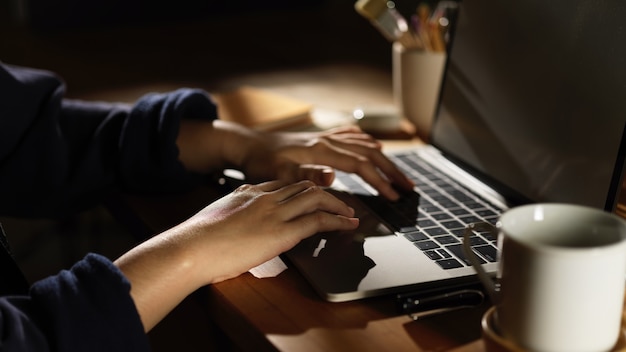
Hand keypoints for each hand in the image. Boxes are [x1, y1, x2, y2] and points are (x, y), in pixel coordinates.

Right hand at [115, 179, 357, 330]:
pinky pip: (318, 221)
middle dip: (325, 193)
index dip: (301, 189)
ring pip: (316, 198)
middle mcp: (265, 197)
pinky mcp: (282, 231)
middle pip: (304, 185)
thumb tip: (232, 231)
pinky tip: (348, 225)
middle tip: (338, 202)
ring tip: (350, 213)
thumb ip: (230, 219)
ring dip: (338, 205)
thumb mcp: (215, 220)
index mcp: (248, 192)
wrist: (192, 247)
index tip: (311, 196)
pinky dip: (337, 221)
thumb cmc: (196, 241)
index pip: (283, 184)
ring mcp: (274, 212)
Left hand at [246, 125, 414, 199]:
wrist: (247, 144)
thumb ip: (305, 175)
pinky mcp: (319, 139)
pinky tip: (374, 144)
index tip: (394, 197)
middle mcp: (326, 141)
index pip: (360, 166)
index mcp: (321, 151)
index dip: (379, 181)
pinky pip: (350, 137)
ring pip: (363, 145)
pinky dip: (366, 142)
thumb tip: (333, 176)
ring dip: (384, 158)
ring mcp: (324, 138)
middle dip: (391, 171)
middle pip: (369, 154)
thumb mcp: (277, 174)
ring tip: (399, 173)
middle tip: (409, 188)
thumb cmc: (260, 163)